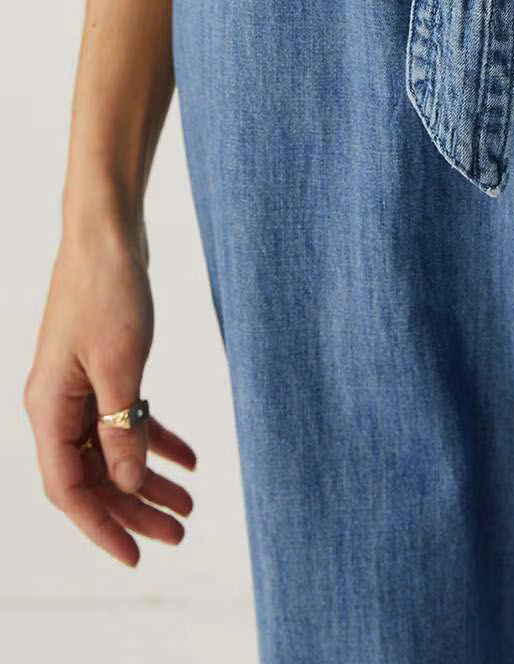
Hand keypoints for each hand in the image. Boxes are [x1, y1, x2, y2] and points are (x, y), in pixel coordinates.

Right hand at [23, 213, 195, 566]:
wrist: (108, 234)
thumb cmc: (109, 292)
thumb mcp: (122, 366)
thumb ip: (123, 429)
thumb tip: (130, 484)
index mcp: (48, 410)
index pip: (69, 490)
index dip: (102, 526)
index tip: (137, 555)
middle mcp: (58, 405)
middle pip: (94, 476)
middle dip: (135, 509)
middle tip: (181, 534)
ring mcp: (81, 387)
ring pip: (113, 451)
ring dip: (148, 480)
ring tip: (189, 507)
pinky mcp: (105, 368)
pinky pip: (127, 418)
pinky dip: (157, 439)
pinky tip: (190, 460)